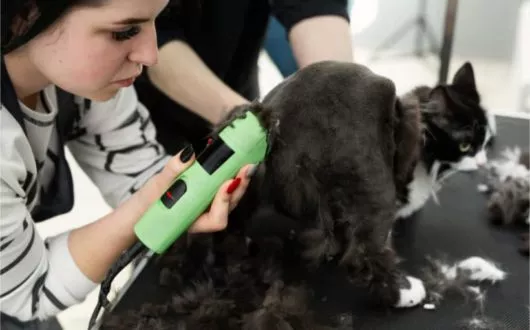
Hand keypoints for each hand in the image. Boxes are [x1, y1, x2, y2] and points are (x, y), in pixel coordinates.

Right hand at [138, 145, 254, 232]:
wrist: (143, 207)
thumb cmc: (149, 202)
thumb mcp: (157, 186)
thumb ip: (173, 171)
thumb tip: (189, 153)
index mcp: (195, 221)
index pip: (216, 219)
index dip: (224, 202)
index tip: (227, 183)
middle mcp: (206, 215)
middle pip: (231, 206)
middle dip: (240, 187)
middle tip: (247, 167)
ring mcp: (210, 205)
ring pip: (231, 197)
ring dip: (240, 181)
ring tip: (245, 163)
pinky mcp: (210, 194)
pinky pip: (225, 187)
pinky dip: (231, 175)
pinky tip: (235, 162)